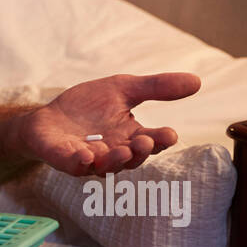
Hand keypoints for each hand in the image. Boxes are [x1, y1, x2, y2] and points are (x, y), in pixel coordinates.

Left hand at [19, 73, 201, 175]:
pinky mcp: (65, 159)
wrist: (48, 115)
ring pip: (106, 165)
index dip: (161, 140)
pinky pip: (74, 166)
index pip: (152, 141)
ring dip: (115, 160)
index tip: (170, 134)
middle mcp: (114, 152)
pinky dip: (81, 163)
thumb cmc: (88, 106)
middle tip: (145, 142)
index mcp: (131, 136)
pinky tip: (86, 156)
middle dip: (140, 152)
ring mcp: (90, 159)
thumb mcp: (123, 88)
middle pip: (132, 158)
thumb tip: (197, 81)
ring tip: (121, 150)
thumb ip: (156, 87)